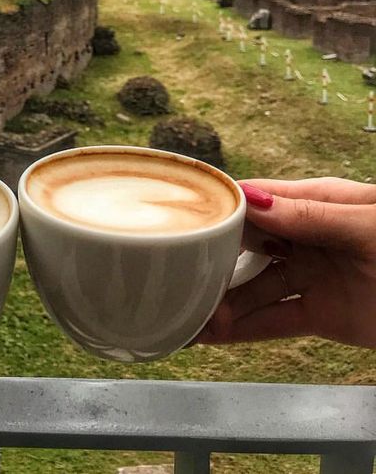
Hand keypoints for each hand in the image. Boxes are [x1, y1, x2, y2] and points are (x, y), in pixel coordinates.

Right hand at [198, 177, 375, 347]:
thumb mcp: (366, 223)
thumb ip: (310, 215)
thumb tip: (253, 203)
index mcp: (317, 202)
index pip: (256, 200)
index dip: (220, 209)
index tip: (185, 220)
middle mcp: (307, 238)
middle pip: (246, 245)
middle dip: (211, 256)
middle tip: (176, 268)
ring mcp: (311, 277)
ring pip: (253, 288)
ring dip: (220, 299)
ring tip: (187, 309)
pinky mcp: (322, 315)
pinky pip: (273, 322)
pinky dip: (241, 330)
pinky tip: (209, 333)